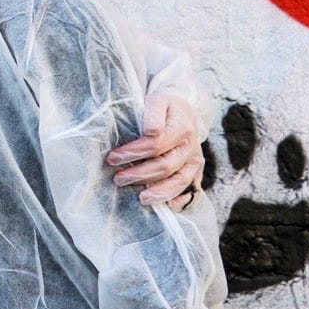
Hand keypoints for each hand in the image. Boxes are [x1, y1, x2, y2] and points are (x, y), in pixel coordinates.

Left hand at [107, 92, 203, 206]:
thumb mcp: (158, 100)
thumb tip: (150, 131)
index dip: (133, 152)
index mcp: (182, 127)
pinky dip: (177, 199)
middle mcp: (191, 147)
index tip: (112, 158)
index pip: (156, 144)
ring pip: (178, 181)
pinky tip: (166, 208)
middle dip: (139, 174)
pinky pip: (189, 189)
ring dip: (158, 192)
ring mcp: (194, 161)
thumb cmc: (165, 107)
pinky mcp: (195, 171)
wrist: (184, 112)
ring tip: (141, 199)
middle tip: (118, 179)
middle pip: (165, 166)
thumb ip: (153, 113)